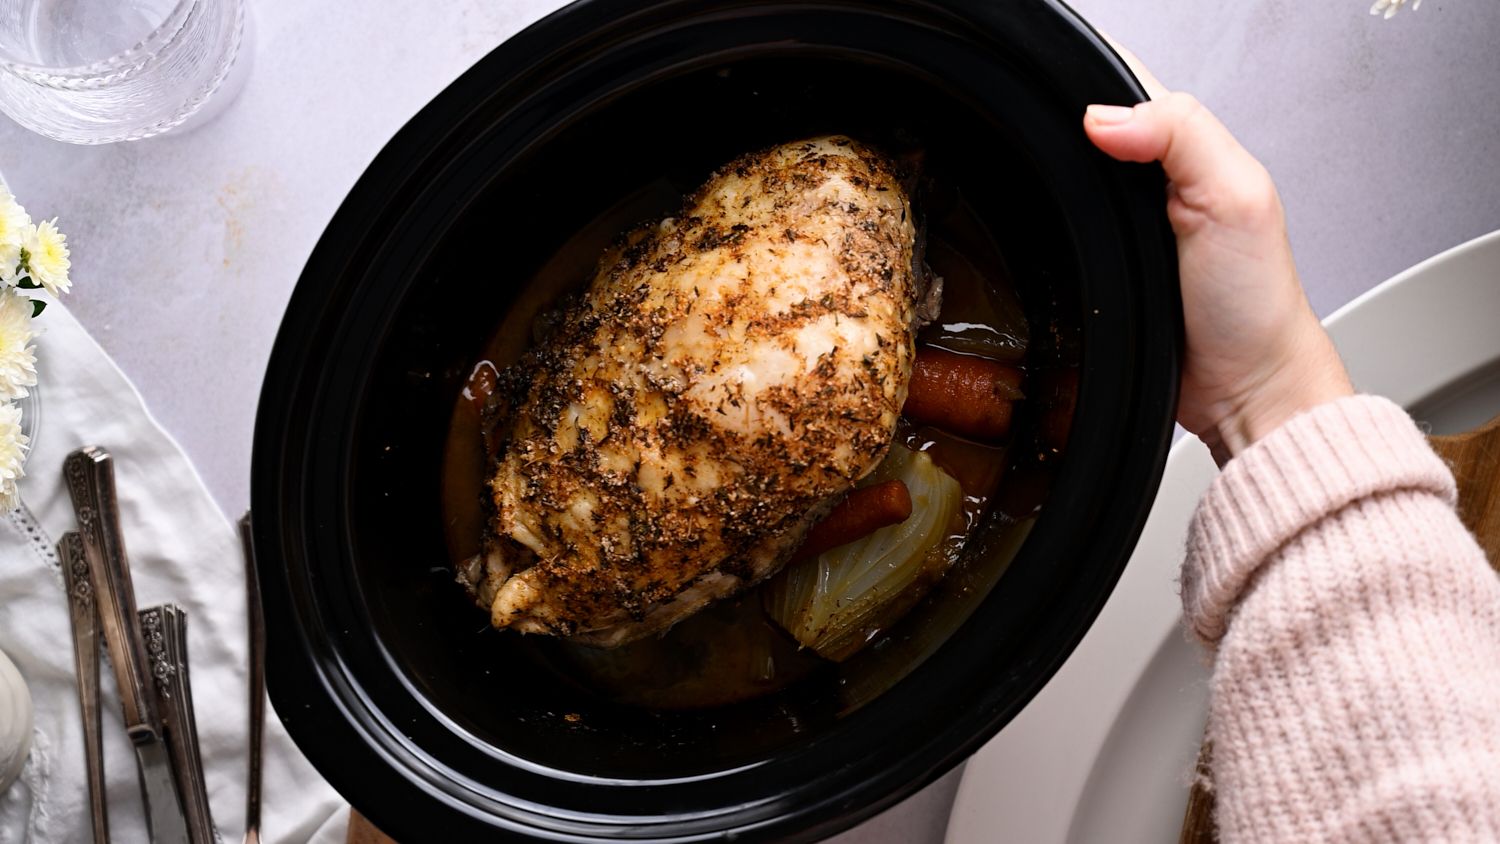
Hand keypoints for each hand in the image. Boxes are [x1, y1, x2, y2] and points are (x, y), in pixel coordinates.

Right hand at [1082, 54, 1352, 463]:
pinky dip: (1048, 236)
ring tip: (1061, 208)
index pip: (1129, 88)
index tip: (1074, 114)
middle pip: (1084, 134)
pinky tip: (1053, 240)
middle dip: (1063, 141)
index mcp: (1192, 147)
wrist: (1240, 389)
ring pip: (1065, 186)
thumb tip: (1103, 115)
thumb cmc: (1253, 305)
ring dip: (1050, 192)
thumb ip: (1182, 135)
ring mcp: (1126, 229)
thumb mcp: (1235, 197)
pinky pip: (1060, 236)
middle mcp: (1157, 182)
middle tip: (1070, 174)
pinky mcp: (1101, 268)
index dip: (1096, 88)